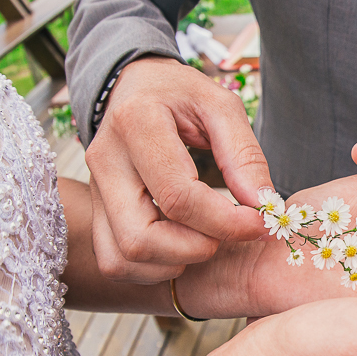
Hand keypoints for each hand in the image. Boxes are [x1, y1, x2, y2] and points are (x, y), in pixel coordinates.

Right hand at [84, 57, 273, 283]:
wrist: (133, 87)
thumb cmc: (179, 94)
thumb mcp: (220, 105)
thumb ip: (245, 154)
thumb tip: (262, 205)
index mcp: (136, 124)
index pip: (178, 196)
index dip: (225, 222)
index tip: (259, 223)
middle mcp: (105, 160)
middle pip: (141, 237)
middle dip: (196, 249)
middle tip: (226, 234)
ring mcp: (94, 189)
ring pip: (123, 256)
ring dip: (174, 262)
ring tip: (205, 238)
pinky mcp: (95, 210)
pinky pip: (115, 262)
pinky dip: (152, 268)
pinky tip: (180, 246)